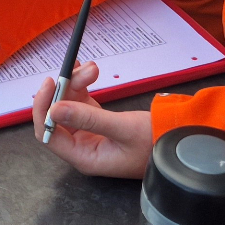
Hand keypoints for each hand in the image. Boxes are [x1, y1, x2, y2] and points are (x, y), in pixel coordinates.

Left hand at [31, 61, 152, 177]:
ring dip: (77, 84)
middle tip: (77, 69)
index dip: (44, 108)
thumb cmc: (154, 142)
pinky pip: (82, 102)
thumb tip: (55, 109)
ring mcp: (90, 134)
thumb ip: (88, 119)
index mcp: (84, 157)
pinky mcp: (99, 123)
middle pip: (58, 116)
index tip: (50, 82)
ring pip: (70, 105)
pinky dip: (83, 86)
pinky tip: (90, 72)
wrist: (179, 142)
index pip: (48, 134)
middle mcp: (83, 147)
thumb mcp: (122, 128)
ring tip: (92, 68)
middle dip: (64, 90)